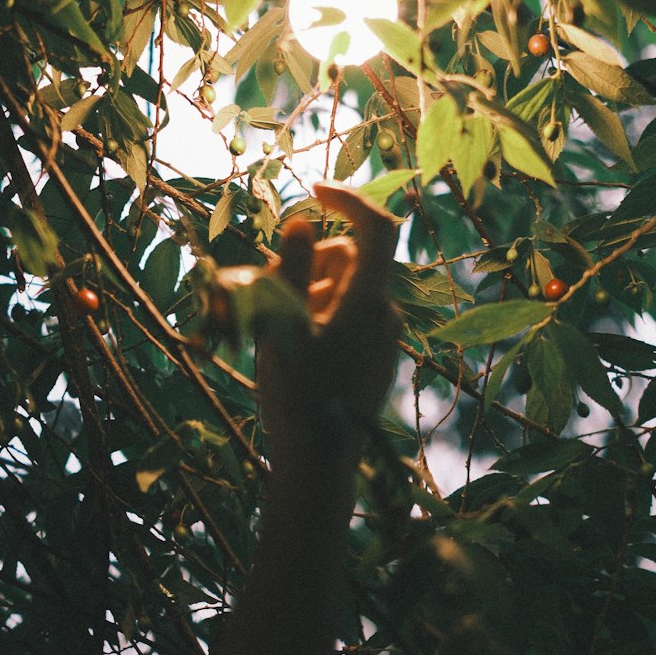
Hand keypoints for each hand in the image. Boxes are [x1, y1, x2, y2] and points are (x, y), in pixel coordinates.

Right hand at [256, 182, 399, 468]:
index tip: (314, 190)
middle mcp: (385, 314)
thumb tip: (301, 224)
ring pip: (347, 289)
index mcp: (368, 299)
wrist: (319, 464)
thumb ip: (289, 268)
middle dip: (312, 259)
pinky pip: (351, 318)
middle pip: (352, 258)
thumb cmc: (296, 393)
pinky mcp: (377, 360)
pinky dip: (323, 315)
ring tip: (278, 323)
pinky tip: (295, 347)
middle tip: (270, 283)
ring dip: (313, 289)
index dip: (348, 199)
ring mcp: (384, 339)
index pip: (376, 226)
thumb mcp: (280, 325)